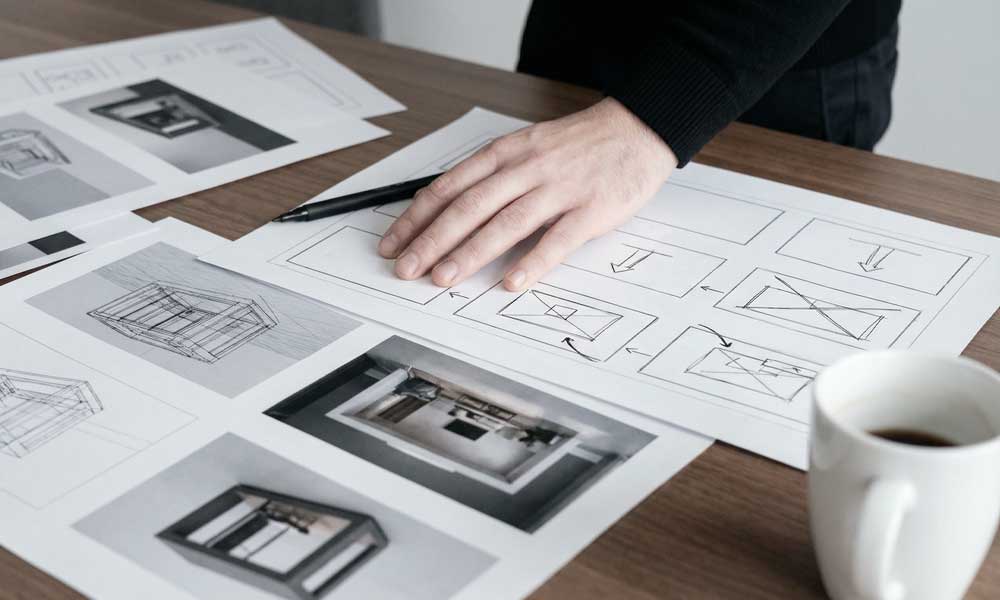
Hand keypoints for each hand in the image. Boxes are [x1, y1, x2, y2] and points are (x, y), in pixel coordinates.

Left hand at [377, 98, 677, 290]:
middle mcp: (527, 169)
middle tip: (406, 269)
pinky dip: (533, 262)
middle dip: (433, 240)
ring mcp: (559, 189)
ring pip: (507, 222)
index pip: (450, 186)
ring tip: (443, 278)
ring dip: (471, 252)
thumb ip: (491, 176)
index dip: (417, 217)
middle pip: (470, 206)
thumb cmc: (578, 145)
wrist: (639, 128)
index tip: (393, 242)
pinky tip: (511, 282)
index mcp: (507, 153)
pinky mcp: (592, 209)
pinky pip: (558, 239)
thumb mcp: (527, 147)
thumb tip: (445, 207)